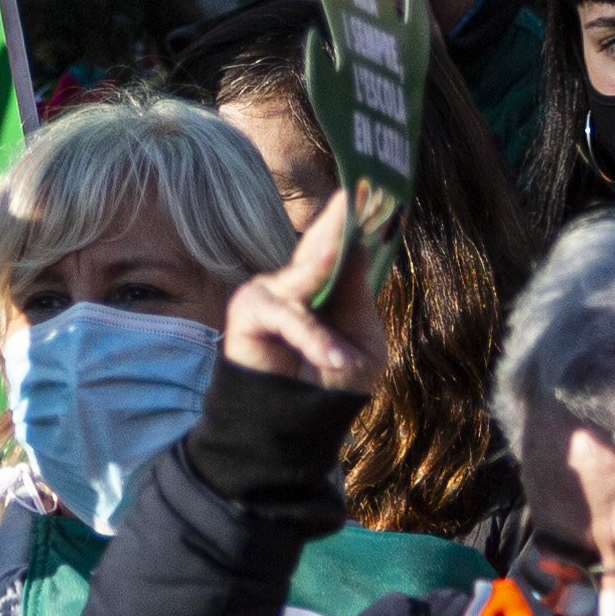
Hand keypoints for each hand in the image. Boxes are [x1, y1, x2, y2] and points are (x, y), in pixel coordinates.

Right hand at [223, 187, 386, 397]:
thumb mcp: (362, 343)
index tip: (366, 187)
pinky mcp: (248, 313)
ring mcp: (269, 295)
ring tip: (345, 347)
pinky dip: (311, 340)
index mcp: (322, 287)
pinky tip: (332, 361)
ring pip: (302, 283)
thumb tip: (359, 247)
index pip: (336, 246)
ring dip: (326, 321)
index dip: (348, 220)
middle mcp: (294, 283)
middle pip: (315, 246)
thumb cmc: (330, 386)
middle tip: (352, 196)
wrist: (297, 428)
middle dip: (334, 224)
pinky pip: (286, 316)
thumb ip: (358, 298)